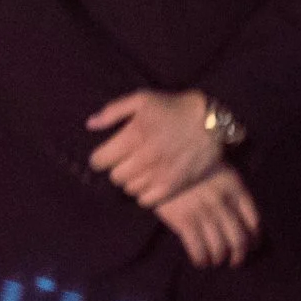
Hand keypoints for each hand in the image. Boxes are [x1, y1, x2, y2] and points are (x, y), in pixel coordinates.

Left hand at [87, 89, 221, 205]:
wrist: (210, 121)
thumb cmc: (172, 107)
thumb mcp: (140, 99)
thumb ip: (112, 112)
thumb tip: (90, 125)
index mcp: (133, 135)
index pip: (100, 160)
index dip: (98, 159)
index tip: (104, 156)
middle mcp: (145, 157)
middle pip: (115, 176)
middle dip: (115, 169)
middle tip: (124, 163)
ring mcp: (161, 173)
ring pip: (129, 189)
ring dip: (130, 181)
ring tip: (138, 171)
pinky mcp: (175, 185)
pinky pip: (147, 200)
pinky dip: (144, 194)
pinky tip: (148, 183)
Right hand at [154, 165, 259, 267]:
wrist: (159, 157)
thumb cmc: (190, 167)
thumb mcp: (218, 172)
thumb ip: (233, 192)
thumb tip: (243, 221)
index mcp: (234, 189)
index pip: (253, 223)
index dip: (254, 240)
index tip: (251, 247)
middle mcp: (222, 202)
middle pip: (238, 240)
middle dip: (238, 256)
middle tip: (234, 262)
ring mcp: (203, 212)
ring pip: (219, 247)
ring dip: (218, 259)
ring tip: (214, 261)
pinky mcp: (183, 219)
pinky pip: (198, 248)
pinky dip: (201, 259)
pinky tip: (199, 261)